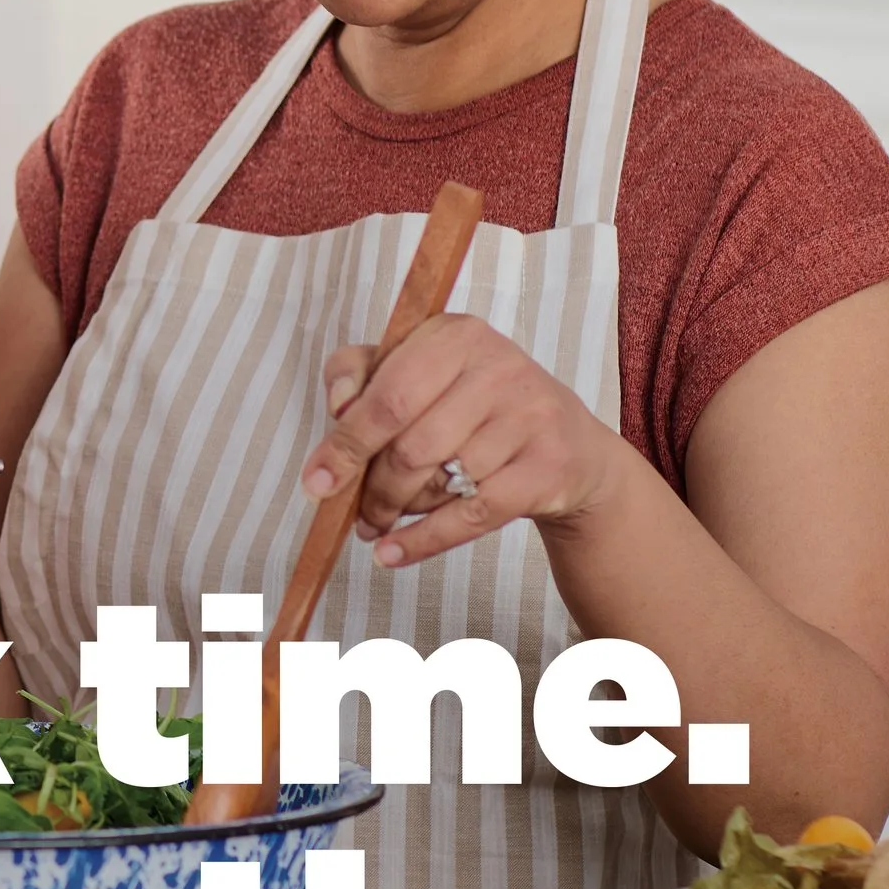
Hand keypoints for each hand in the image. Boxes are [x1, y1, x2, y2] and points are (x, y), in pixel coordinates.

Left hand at [303, 314, 622, 569]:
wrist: (571, 449)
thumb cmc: (477, 408)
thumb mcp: (421, 372)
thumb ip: (363, 374)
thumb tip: (339, 408)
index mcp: (457, 335)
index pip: (388, 394)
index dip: (347, 444)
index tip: (317, 483)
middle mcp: (499, 367)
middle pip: (410, 446)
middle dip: (373, 490)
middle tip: (358, 514)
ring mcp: (530, 416)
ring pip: (440, 482)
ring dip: (403, 510)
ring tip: (390, 516)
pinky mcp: (548, 466)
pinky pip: (471, 515)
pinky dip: (424, 540)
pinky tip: (393, 553)